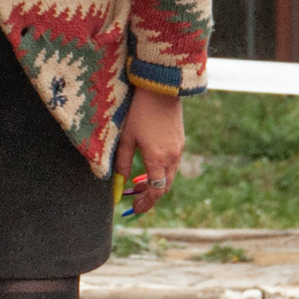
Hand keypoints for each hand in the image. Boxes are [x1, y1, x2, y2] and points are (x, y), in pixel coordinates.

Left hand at [120, 92, 184, 215]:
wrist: (161, 89)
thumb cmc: (139, 112)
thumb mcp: (126, 138)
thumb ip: (122, 162)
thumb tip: (118, 183)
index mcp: (158, 159)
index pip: (155, 191)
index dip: (145, 204)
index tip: (134, 210)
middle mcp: (172, 157)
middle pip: (163, 186)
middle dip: (149, 196)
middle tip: (133, 197)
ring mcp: (178, 149)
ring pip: (169, 175)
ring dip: (155, 182)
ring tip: (137, 181)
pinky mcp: (180, 141)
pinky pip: (172, 163)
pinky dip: (160, 170)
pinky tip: (148, 164)